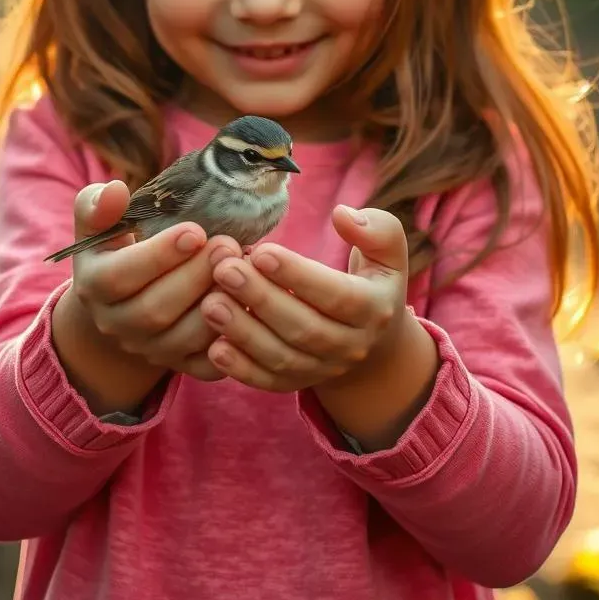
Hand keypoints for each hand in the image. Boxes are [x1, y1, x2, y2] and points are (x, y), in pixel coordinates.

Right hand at [59, 180, 239, 381]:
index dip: (158, 255)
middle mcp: (117, 325)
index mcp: (94, 287)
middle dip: (196, 276)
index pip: (119, 277)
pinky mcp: (181, 365)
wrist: (123, 306)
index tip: (195, 230)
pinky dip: (232, 339)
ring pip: (184, 339)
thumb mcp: (101, 228)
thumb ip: (99, 206)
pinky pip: (208, 364)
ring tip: (243, 270)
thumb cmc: (120, 251)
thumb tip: (115, 190)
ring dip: (218, 305)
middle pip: (155, 310)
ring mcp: (150, 350)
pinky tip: (249, 304)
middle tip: (229, 244)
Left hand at [199, 205, 409, 392]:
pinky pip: (269, 382)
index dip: (298, 276)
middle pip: (304, 328)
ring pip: (282, 357)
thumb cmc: (371, 282)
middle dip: (261, 299)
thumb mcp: (388, 254)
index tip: (261, 252)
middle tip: (224, 270)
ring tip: (210, 303)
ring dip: (244, 333)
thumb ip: (377, 230)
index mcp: (374, 309)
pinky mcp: (298, 384)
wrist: (375, 343)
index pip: (337, 295)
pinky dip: (241, 369)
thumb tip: (343, 215)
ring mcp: (324, 370)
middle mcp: (351, 346)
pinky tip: (214, 347)